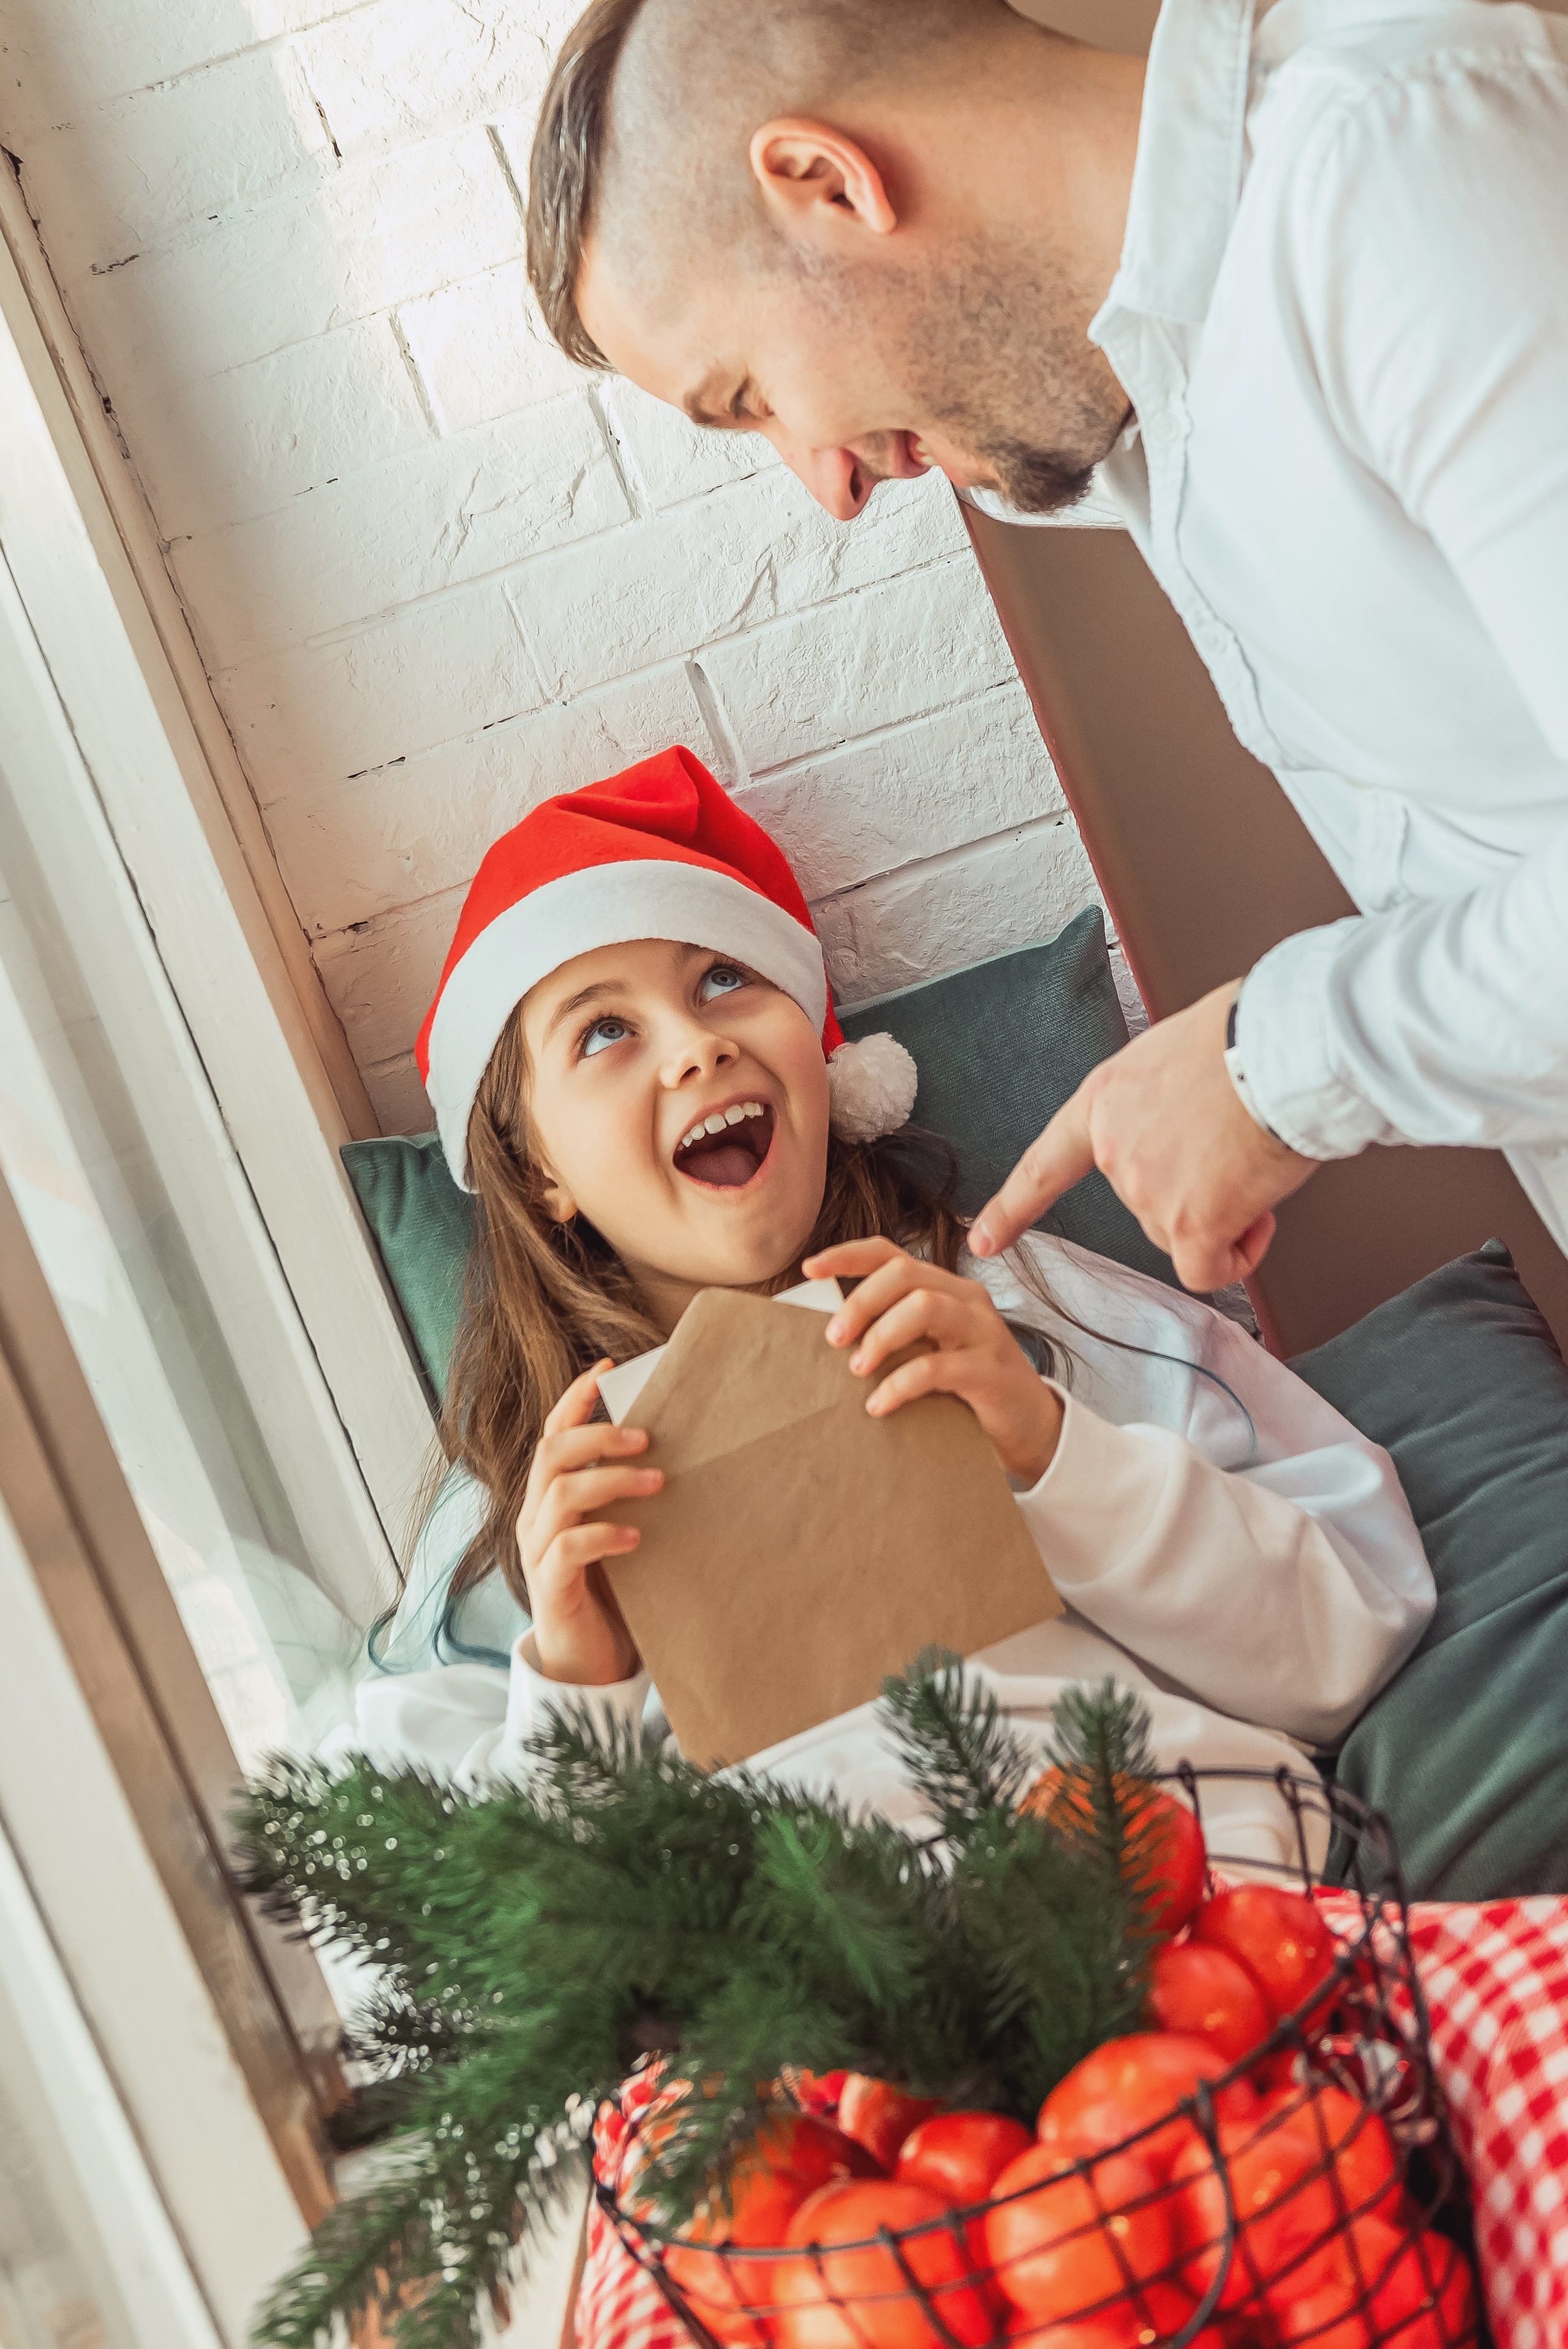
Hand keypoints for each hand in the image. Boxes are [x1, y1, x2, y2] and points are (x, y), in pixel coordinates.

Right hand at [518, 1362, 660, 1686]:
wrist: (587, 1659)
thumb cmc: (609, 1587)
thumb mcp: (617, 1528)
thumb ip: (627, 1494)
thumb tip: (679, 1448)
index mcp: (549, 1495)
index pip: (553, 1433)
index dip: (576, 1398)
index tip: (609, 1369)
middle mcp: (536, 1516)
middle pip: (552, 1454)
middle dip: (599, 1436)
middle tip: (648, 1437)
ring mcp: (538, 1550)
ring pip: (561, 1494)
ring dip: (612, 1481)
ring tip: (658, 1482)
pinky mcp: (551, 1586)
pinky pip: (569, 1549)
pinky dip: (605, 1535)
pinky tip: (637, 1538)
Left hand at [802, 1237, 1064, 1484]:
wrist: (1030, 1428)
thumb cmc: (965, 1388)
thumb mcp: (926, 1351)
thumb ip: (891, 1335)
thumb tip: (828, 1336)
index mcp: (944, 1288)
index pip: (891, 1254)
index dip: (847, 1255)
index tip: (808, 1268)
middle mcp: (965, 1299)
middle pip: (905, 1274)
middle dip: (861, 1301)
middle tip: (833, 1338)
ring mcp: (983, 1331)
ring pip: (925, 1306)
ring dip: (881, 1335)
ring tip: (857, 1369)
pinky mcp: (992, 1369)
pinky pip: (937, 1366)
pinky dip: (900, 1383)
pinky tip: (879, 1406)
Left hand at [968, 981, 1317, 1291]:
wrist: (1281, 1047)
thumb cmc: (1246, 1036)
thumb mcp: (1174, 1053)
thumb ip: (1160, 1102)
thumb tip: (1190, 1125)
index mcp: (1104, 1103)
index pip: (1047, 1164)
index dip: (1014, 1208)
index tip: (985, 1240)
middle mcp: (1115, 1149)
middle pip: (1145, 1203)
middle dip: (1194, 1190)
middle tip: (1234, 1148)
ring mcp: (1147, 1190)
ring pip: (1182, 1232)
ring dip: (1223, 1212)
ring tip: (1254, 1158)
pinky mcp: (1191, 1223)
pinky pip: (1207, 1269)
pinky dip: (1235, 1258)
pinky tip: (1256, 1220)